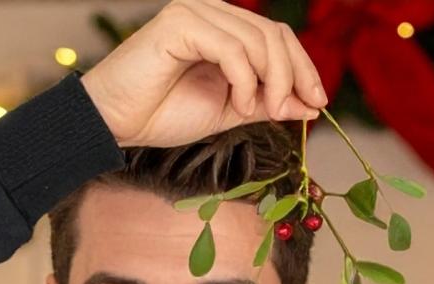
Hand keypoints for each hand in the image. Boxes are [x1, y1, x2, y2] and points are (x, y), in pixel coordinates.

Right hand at [81, 0, 328, 148]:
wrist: (116, 122)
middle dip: (293, 76)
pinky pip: (232, 48)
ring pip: (258, 40)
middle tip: (292, 113)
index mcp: (224, 26)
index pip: (278, 35)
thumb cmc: (163, 113)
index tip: (317, 103)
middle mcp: (211, 10)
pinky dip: (244, 80)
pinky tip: (237, 105)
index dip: (303, 68)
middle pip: (274, 34)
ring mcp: (195, 12)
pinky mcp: (180, 23)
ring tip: (261, 113)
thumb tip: (311, 106)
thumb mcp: (231, 110)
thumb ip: (268, 102)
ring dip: (271, 82)